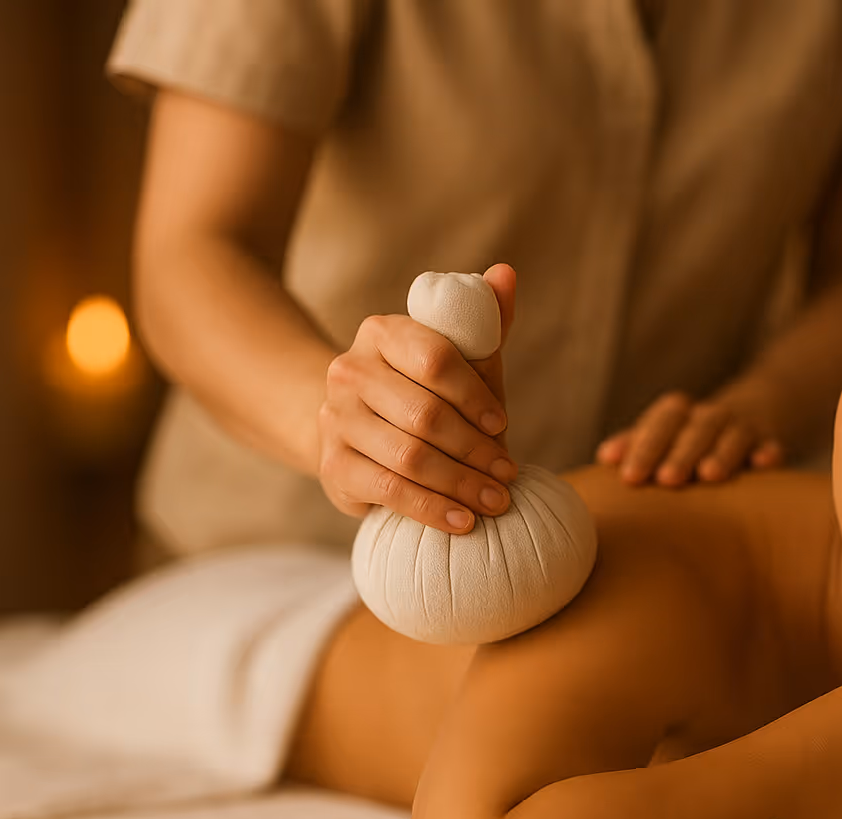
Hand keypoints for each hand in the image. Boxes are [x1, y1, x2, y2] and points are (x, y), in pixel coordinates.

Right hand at [319, 264, 519, 533]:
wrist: (365, 434)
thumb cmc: (430, 393)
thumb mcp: (463, 359)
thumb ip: (485, 320)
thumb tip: (506, 272)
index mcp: (383, 332)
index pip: (435, 358)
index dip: (474, 395)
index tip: (502, 423)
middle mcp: (349, 370)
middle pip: (425, 414)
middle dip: (476, 450)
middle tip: (509, 475)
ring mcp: (334, 419)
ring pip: (410, 456)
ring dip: (461, 484)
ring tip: (497, 502)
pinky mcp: (332, 466)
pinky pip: (390, 490)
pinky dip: (433, 510)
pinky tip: (464, 523)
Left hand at [595, 388, 784, 486]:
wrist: (758, 407)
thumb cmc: (694, 434)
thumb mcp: (667, 434)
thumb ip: (636, 445)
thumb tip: (602, 461)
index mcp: (678, 414)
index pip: (658, 424)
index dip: (642, 445)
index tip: (626, 474)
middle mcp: (708, 416)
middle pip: (693, 428)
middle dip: (679, 453)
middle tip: (666, 480)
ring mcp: (742, 425)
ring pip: (731, 434)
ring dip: (721, 452)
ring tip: (709, 475)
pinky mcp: (770, 438)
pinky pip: (770, 443)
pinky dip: (768, 451)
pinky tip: (765, 464)